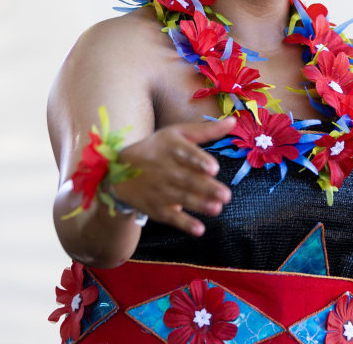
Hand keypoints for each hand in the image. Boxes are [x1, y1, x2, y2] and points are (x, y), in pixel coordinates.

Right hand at [111, 118, 235, 235]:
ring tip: (217, 208)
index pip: (186, 154)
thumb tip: (233, 121)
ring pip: (182, 198)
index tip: (214, 169)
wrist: (119, 170)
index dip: (199, 161)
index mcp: (172, 148)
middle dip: (207, 188)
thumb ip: (206, 130)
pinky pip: (171, 217)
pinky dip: (184, 224)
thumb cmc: (157, 148)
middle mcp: (165, 169)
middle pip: (188, 180)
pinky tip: (199, 230)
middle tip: (226, 195)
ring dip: (200, 205)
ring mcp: (160, 190)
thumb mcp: (177, 133)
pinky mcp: (156, 208)